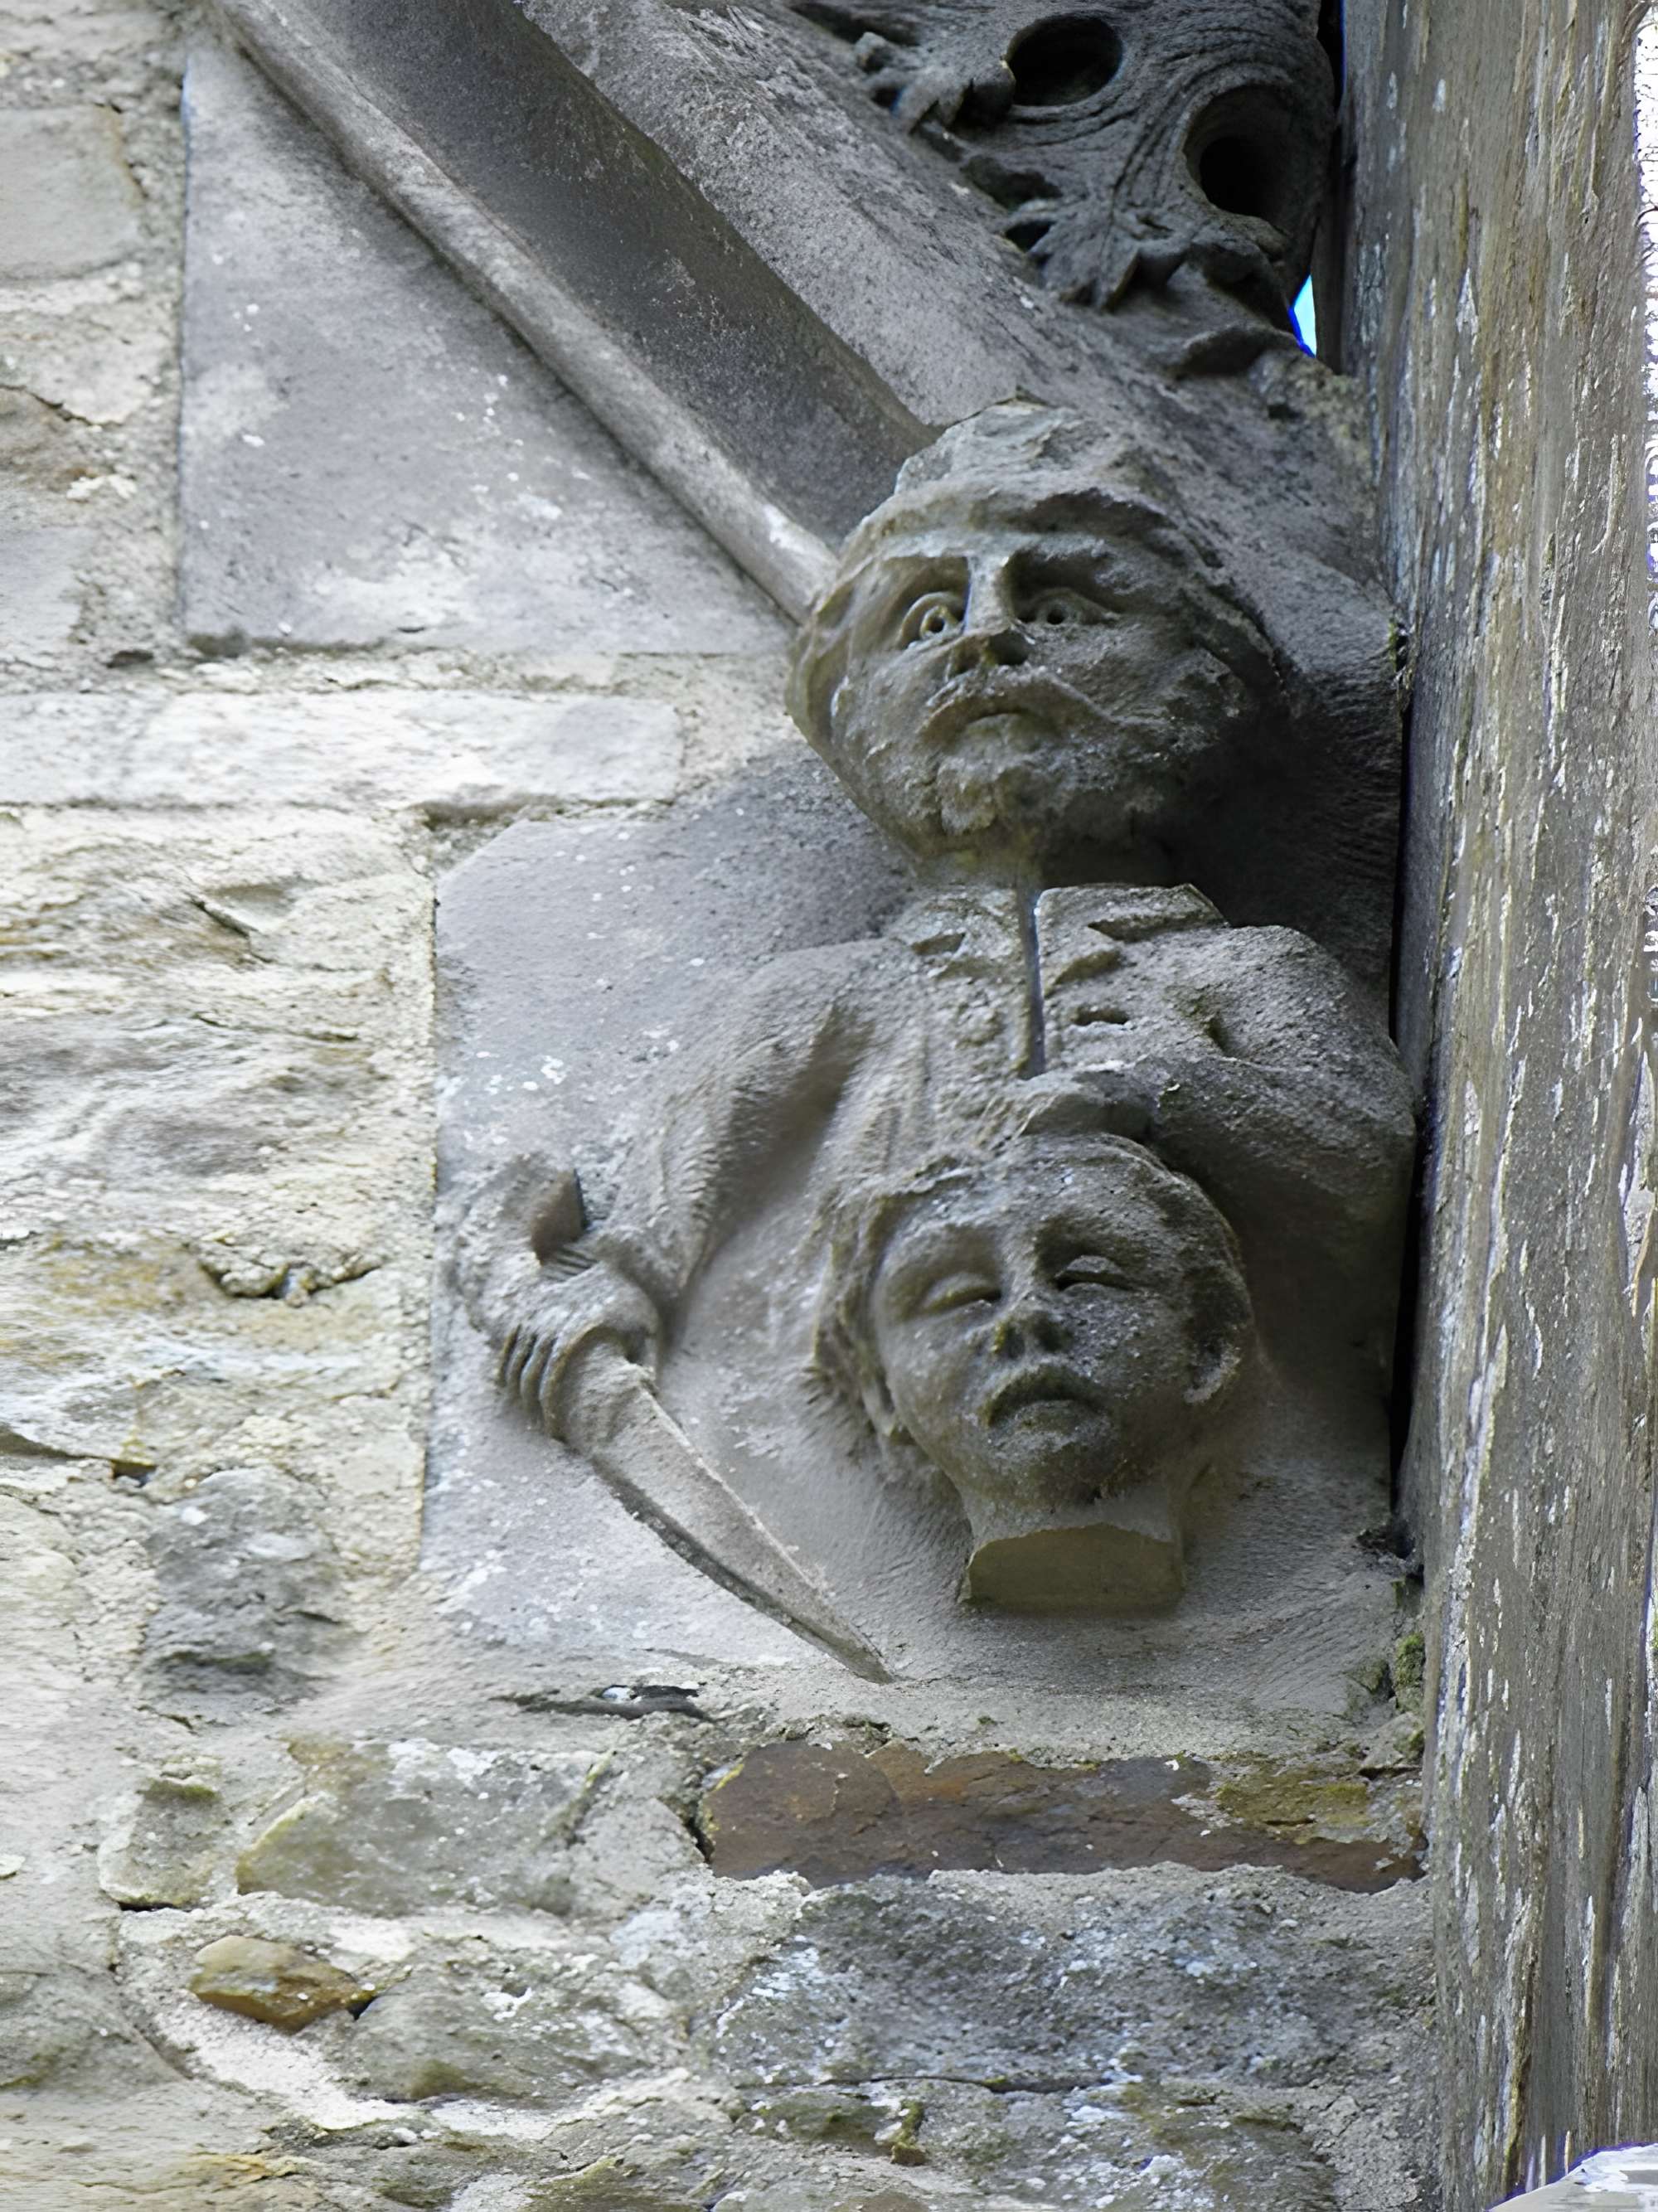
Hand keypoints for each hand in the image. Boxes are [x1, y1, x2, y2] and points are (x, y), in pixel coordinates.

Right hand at [496, 1260, 662, 1437]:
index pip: (553, 1379)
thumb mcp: (648, 1332)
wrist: (614, 1264)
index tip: (555, 1431)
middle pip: (530, 1373)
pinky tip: (505, 1386)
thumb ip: (646, 1363)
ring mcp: (537, 1312)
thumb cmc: (635, 1304)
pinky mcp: (530, 1307)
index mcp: (577, 1331)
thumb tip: (646, 1395)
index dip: (550, 1408)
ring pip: (514, 1359)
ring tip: (528, 1413)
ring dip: (516, 1389)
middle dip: (532, 1406)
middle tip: (543, 1428)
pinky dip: (504, 1364)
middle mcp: (551, 1321)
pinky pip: (509, 1340)